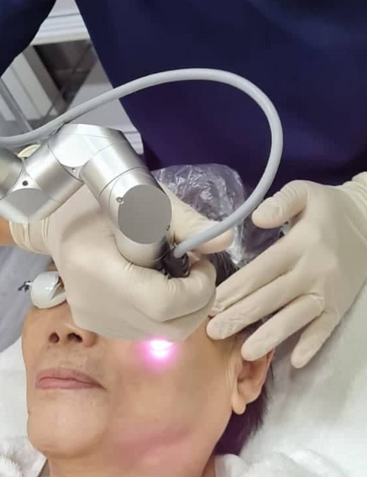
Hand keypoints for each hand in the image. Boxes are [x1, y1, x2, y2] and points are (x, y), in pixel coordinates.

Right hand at [11, 185, 232, 340]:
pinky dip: (163, 314)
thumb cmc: (98, 203)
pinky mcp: (95, 327)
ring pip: (161, 334)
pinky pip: (145, 331)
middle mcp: (93, 305)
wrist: (57, 224)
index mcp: (98, 268)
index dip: (196, 290)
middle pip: (167, 327)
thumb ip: (185, 221)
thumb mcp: (143, 199)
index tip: (202, 264)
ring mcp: (93, 321)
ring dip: (184, 309)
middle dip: (198, 303)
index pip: (162, 303)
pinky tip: (156, 287)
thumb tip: (224, 242)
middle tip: (197, 272)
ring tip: (177, 277)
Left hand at [207, 173, 366, 367]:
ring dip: (270, 336)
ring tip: (245, 352)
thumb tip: (257, 219)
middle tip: (214, 332)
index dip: (236, 288)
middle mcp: (313, 271)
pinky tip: (295, 361)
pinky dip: (312, 344)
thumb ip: (281, 202)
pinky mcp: (341, 305)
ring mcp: (328, 292)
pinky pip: (326, 328)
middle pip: (272, 298)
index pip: (261, 270)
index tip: (211, 302)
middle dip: (241, 316)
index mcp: (300, 244)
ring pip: (296, 318)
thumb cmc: (328, 208)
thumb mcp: (304, 192)